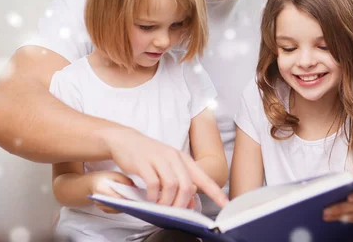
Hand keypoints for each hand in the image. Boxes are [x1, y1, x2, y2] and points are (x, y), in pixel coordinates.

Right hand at [89, 171, 135, 213]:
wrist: (92, 183)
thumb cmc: (103, 178)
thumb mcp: (115, 174)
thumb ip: (125, 180)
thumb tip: (134, 188)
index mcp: (101, 189)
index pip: (115, 197)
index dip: (125, 199)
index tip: (134, 198)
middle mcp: (99, 200)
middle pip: (116, 205)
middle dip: (127, 204)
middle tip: (137, 201)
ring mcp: (100, 206)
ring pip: (115, 210)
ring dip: (125, 207)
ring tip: (134, 203)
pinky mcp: (103, 209)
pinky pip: (114, 211)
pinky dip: (121, 208)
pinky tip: (128, 205)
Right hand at [100, 127, 227, 208]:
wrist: (126, 140)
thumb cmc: (149, 156)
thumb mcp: (168, 167)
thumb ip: (181, 184)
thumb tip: (192, 203)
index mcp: (183, 159)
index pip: (203, 177)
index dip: (215, 192)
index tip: (225, 204)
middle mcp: (174, 157)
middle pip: (187, 185)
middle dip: (183, 204)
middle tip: (176, 212)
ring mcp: (159, 158)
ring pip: (172, 185)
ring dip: (167, 201)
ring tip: (161, 206)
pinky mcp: (143, 162)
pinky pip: (154, 183)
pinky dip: (154, 196)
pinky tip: (151, 199)